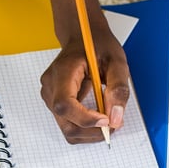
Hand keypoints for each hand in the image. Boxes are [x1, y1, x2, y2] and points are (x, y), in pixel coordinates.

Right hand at [40, 22, 130, 143]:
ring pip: (67, 128)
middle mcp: (51, 85)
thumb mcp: (116, 61)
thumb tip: (116, 118)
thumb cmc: (98, 45)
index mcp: (63, 71)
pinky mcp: (55, 102)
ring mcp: (50, 95)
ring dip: (90, 131)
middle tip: (115, 123)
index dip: (85, 118)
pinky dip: (86, 126)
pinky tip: (100, 115)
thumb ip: (118, 88)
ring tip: (109, 118)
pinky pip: (68, 123)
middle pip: (66, 122)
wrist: (83, 36)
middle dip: (92, 130)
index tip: (107, 120)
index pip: (65, 104)